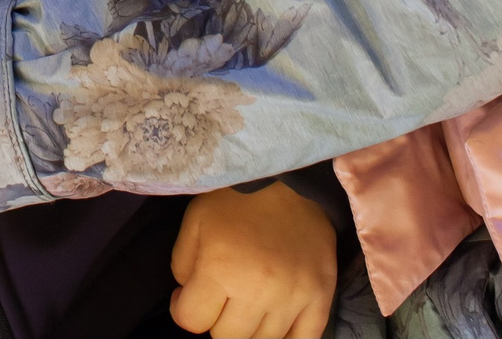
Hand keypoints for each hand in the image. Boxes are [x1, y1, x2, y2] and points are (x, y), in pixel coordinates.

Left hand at [170, 182, 340, 337]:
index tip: (188, 294)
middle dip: (216, 319)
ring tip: (246, 302)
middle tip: (220, 297)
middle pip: (226, 338)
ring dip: (248, 327)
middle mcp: (258, 289)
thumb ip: (182, 265)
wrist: (291, 179)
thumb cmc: (237, 199)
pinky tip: (274, 321)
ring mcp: (293, 296)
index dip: (184, 308)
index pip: (191, 320)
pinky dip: (286, 338)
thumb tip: (186, 298)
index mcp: (221, 268)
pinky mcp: (320, 296)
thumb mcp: (195, 222)